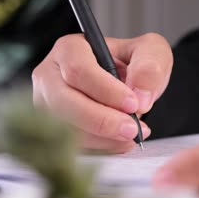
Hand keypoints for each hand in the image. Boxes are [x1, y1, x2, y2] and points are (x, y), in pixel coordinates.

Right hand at [32, 33, 172, 152]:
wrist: (129, 84)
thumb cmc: (134, 63)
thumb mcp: (151, 52)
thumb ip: (150, 68)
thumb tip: (141, 99)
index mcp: (70, 49)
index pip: (79, 70)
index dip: (106, 91)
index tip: (133, 104)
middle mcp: (50, 76)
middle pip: (64, 102)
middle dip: (101, 120)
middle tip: (132, 129)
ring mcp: (47, 105)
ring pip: (66, 128)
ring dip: (103, 138)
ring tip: (133, 134)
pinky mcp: (54, 129)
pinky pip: (73, 145)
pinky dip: (100, 148)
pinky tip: (121, 141)